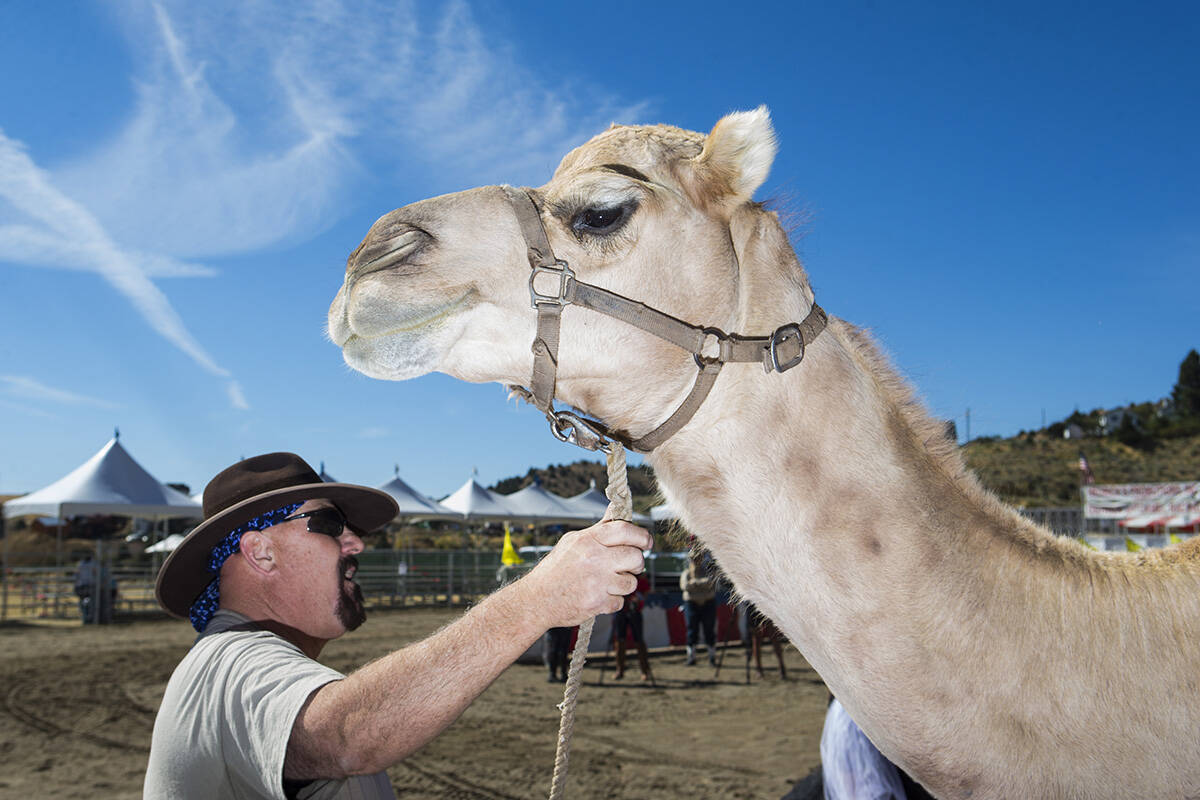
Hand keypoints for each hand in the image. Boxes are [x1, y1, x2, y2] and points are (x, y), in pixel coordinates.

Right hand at [520, 520, 652, 627]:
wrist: (537, 600)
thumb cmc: (556, 569)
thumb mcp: (573, 542)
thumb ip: (599, 529)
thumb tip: (616, 509)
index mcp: (588, 540)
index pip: (625, 530)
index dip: (642, 536)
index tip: (646, 542)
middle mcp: (594, 559)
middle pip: (635, 557)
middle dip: (637, 563)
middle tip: (629, 565)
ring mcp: (597, 583)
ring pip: (631, 582)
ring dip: (623, 584)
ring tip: (607, 582)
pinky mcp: (598, 603)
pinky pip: (620, 601)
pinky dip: (612, 601)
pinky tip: (598, 595)